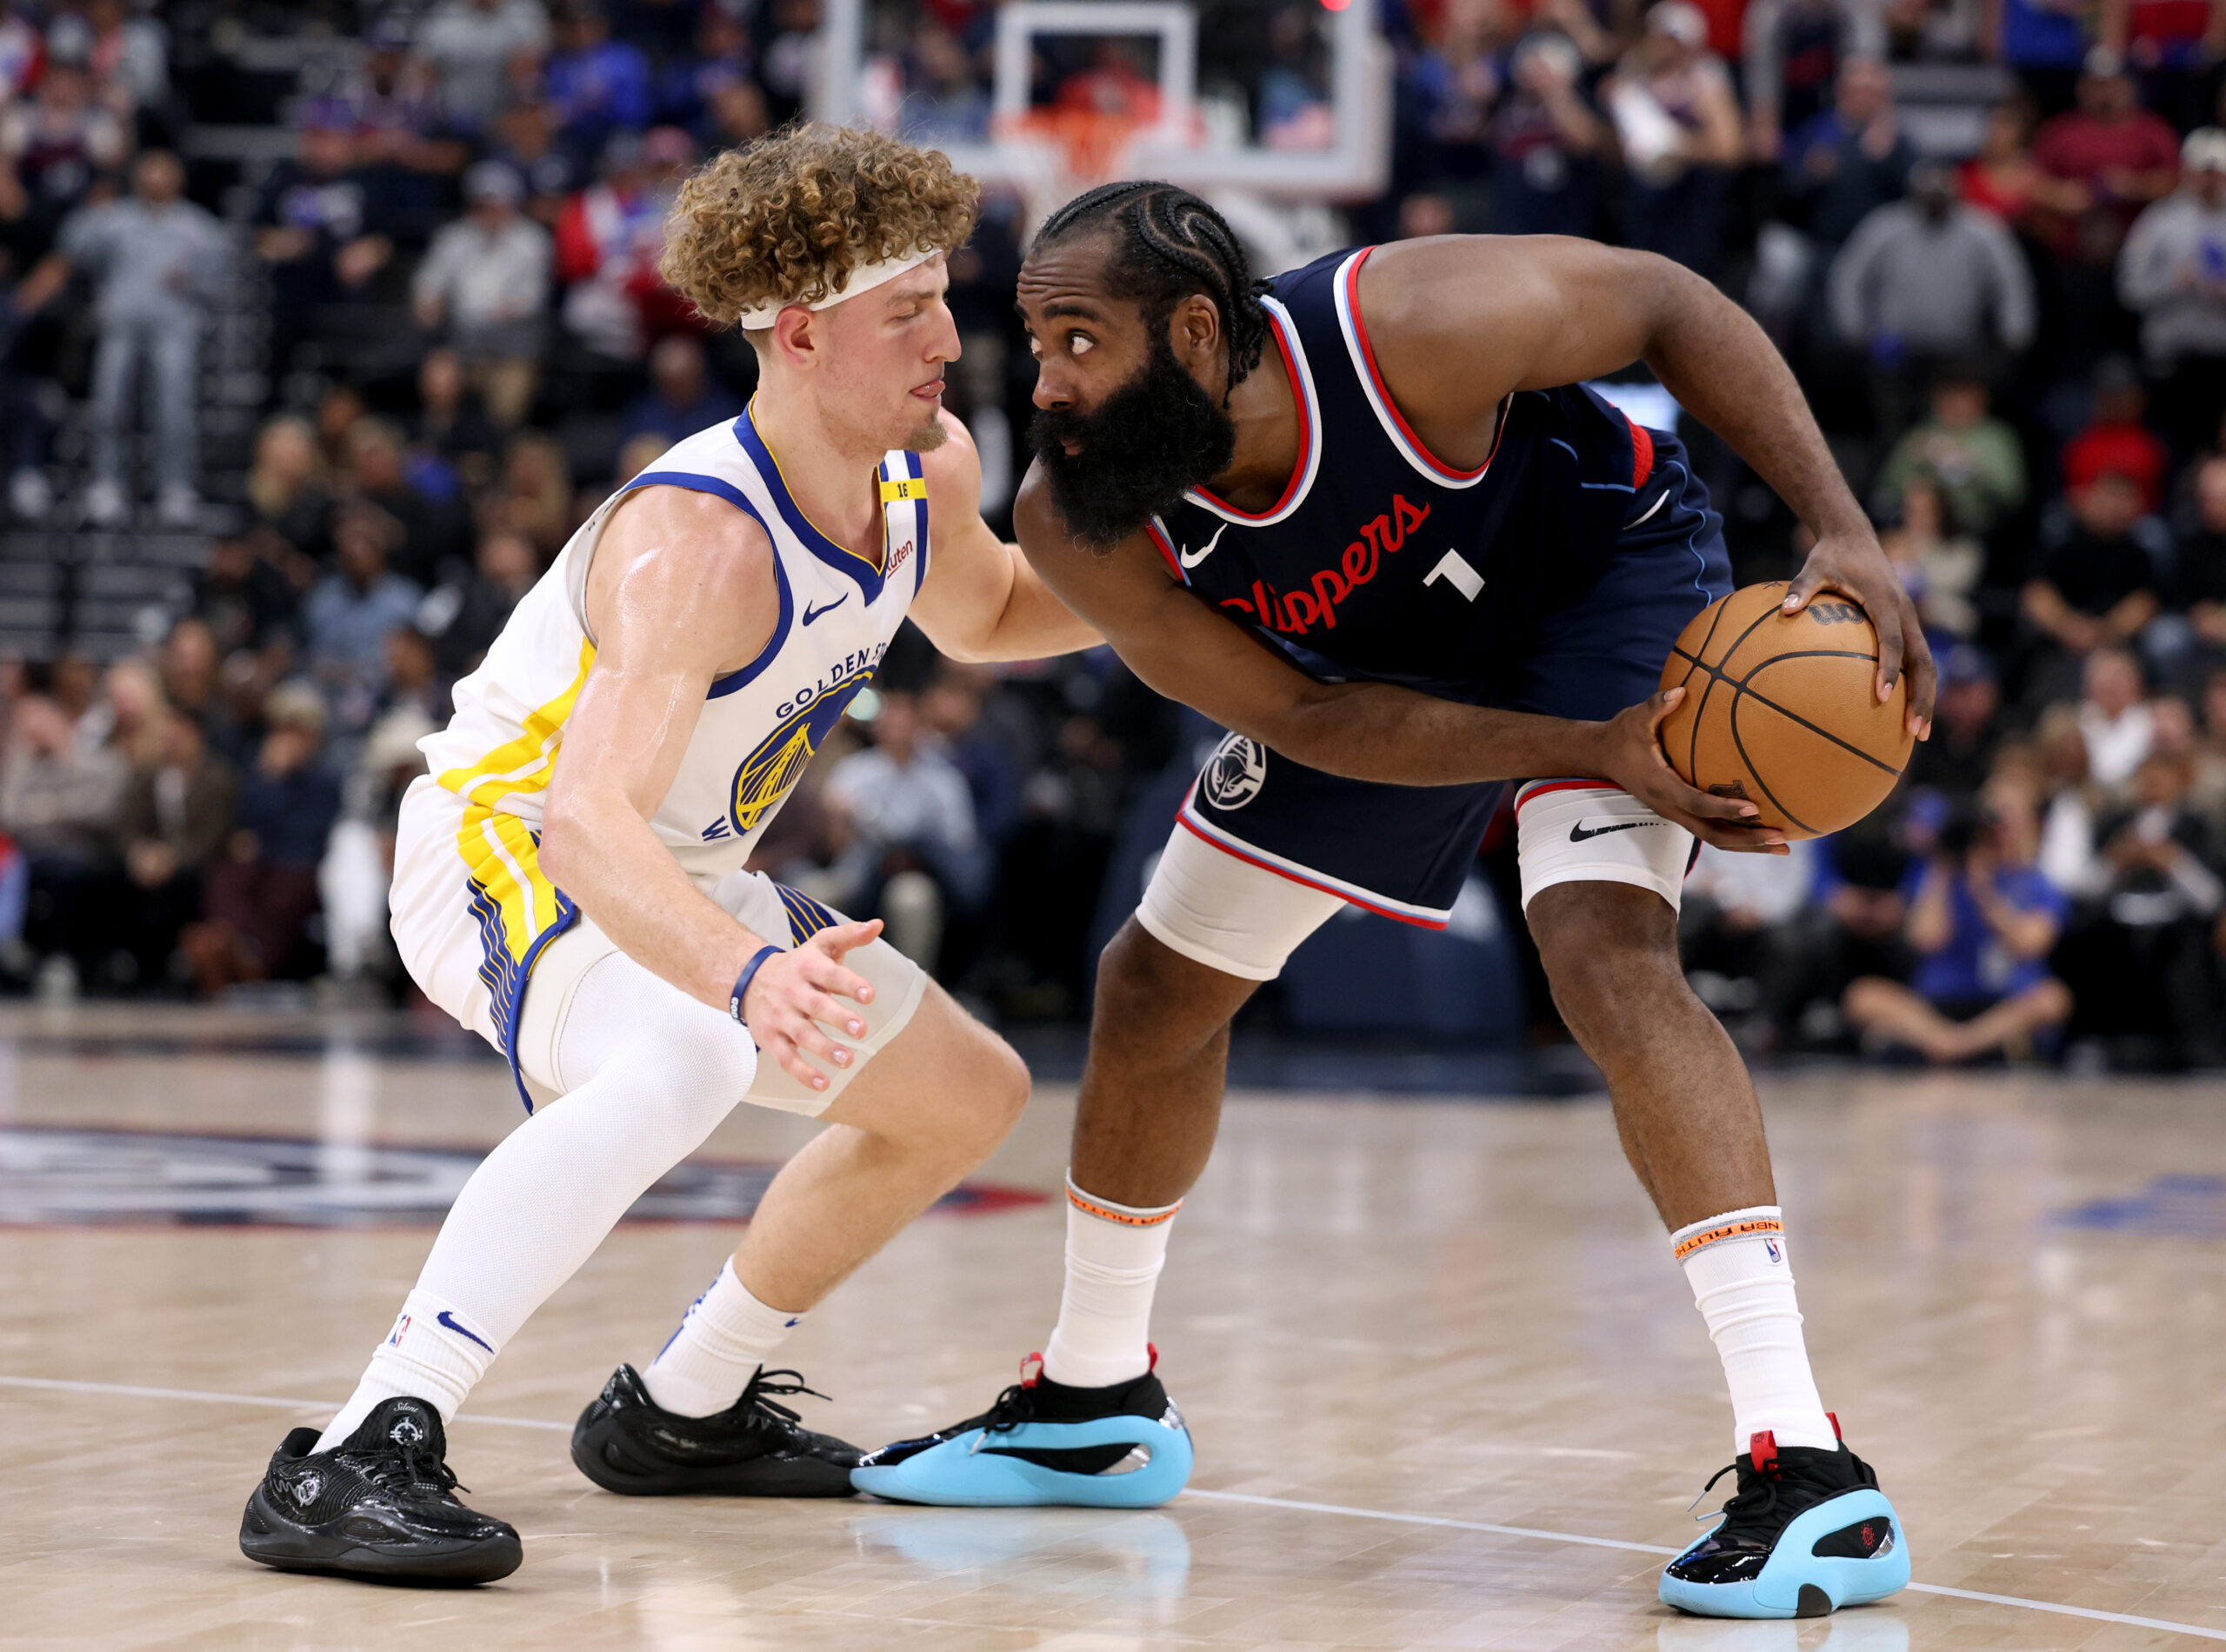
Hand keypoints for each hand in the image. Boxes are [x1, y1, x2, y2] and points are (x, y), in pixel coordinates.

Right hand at [740, 919, 882, 1090]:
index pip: (830, 974)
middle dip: (839, 1018)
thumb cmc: (798, 965)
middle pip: (816, 1006)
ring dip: (824, 1049)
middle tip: (862, 1030)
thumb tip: (878, 924)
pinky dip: (803, 1073)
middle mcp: (793, 991)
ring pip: (802, 1035)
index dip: (849, 984)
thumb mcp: (820, 945)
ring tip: (847, 1060)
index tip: (869, 995)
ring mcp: (781, 1017)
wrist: (748, 980)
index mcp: (807, 967)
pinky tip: (823, 1084)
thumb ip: (849, 936)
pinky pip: (786, 1058)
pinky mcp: (771, 1038)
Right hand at [1596, 689, 1788, 853]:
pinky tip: (1762, 834)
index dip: (1724, 809)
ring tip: (1782, 848)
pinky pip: (1710, 830)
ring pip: (1713, 838)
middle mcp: (1668, 806)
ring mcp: (1674, 812)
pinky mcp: (1680, 812)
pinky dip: (1738, 837)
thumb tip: (1681, 690)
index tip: (1753, 808)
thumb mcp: (1635, 717)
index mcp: (1659, 786)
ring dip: (1747, 846)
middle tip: (1780, 840)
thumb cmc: (1622, 734)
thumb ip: (1657, 705)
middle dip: (1746, 840)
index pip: (1695, 803)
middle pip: (1711, 834)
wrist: (1601, 755)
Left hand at [1784, 529, 1935, 737]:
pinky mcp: (1906, 624)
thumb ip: (1801, 588)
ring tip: (1918, 733)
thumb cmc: (1831, 555)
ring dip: (1926, 697)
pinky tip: (1903, 711)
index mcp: (1886, 602)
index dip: (1889, 670)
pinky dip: (1917, 684)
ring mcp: (1909, 620)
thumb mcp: (1813, 567)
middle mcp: (1905, 613)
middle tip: (1914, 731)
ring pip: (1926, 664)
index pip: (1893, 642)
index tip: (1882, 698)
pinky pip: (1916, 659)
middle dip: (1922, 697)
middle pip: (1923, 661)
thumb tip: (1785, 610)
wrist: (1855, 537)